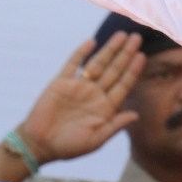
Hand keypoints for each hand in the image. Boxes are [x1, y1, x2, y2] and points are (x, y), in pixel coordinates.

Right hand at [19, 33, 144, 164]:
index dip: (133, 71)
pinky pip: (73, 64)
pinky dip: (82, 53)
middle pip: (114, 70)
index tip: (142, 56)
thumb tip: (135, 115)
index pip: (123, 85)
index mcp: (105, 107)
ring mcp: (78, 86)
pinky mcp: (61, 83)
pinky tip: (92, 42)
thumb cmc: (69, 146)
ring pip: (98, 63)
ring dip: (109, 49)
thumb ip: (115, 126)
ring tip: (121, 35)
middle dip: (125, 54)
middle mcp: (94, 94)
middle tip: (137, 37)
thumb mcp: (95, 140)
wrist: (39, 144)